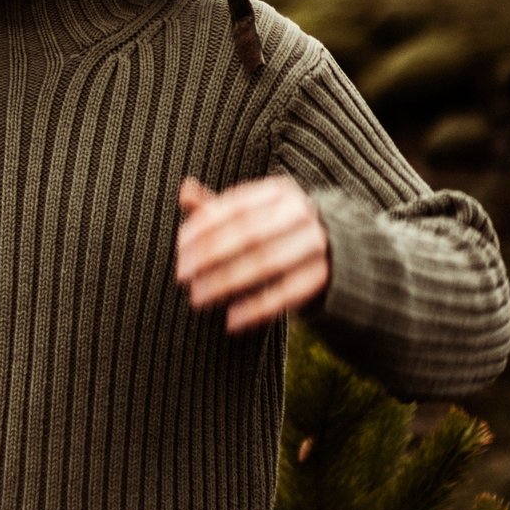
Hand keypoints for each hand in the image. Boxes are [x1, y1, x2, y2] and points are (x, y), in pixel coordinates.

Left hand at [174, 175, 329, 332]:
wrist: (330, 249)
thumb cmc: (273, 229)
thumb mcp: (248, 214)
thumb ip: (215, 207)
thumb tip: (184, 190)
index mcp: (279, 191)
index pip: (236, 207)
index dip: (205, 227)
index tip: (180, 248)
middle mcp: (301, 213)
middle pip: (249, 234)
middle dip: (211, 256)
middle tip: (182, 275)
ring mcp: (315, 243)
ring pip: (267, 263)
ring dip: (228, 282)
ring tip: (199, 297)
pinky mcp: (322, 274)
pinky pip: (286, 293)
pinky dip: (257, 308)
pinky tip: (231, 320)